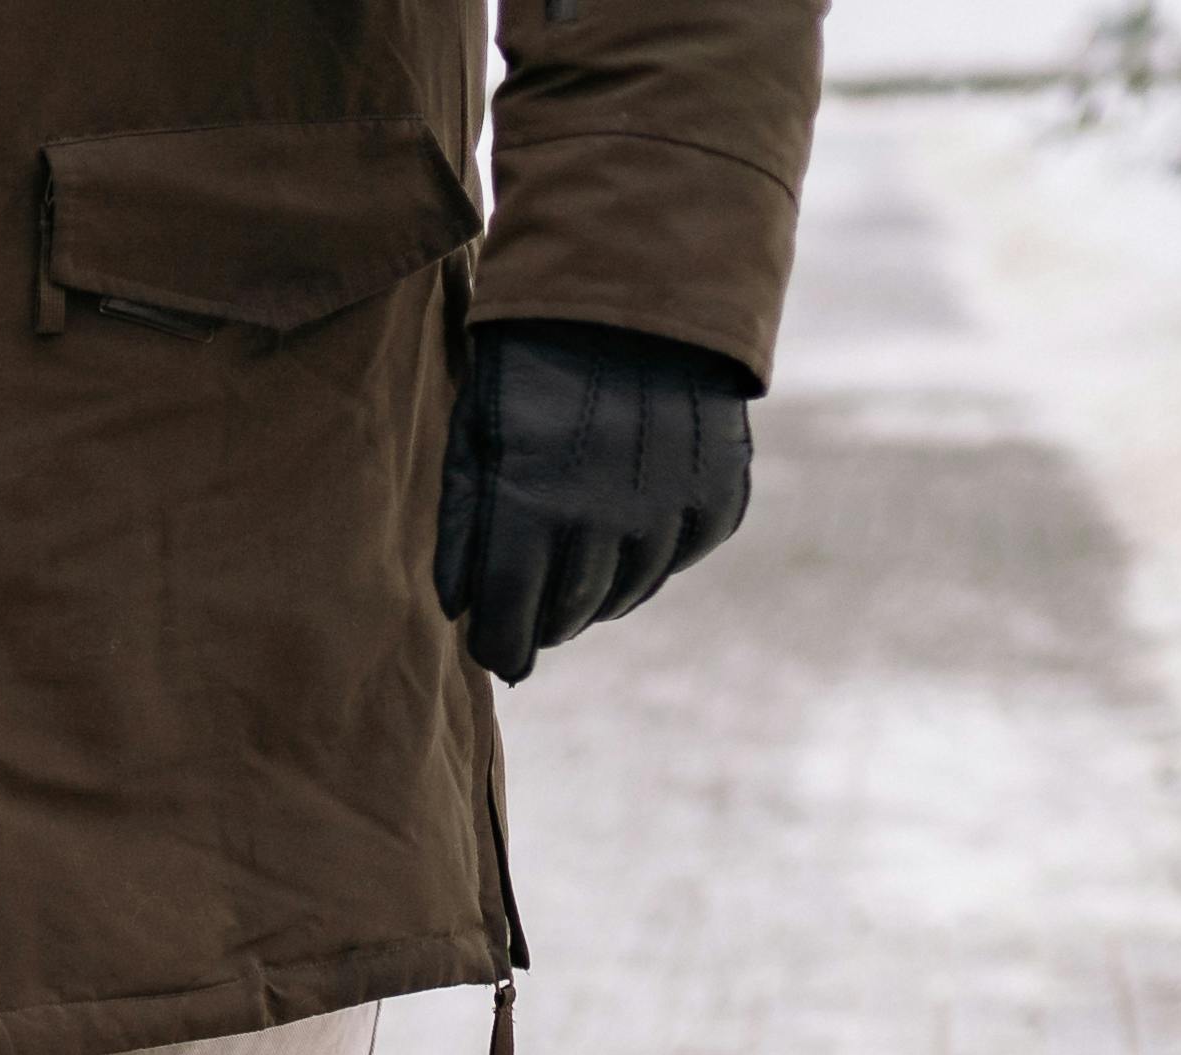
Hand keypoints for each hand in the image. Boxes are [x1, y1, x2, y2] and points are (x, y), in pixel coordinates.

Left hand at [433, 319, 755, 678]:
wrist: (639, 279)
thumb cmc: (535, 357)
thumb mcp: (477, 428)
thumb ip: (463, 523)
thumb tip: (458, 610)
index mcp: (533, 505)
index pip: (511, 620)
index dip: (499, 645)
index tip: (493, 650)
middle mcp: (608, 519)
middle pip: (570, 614)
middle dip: (543, 620)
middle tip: (531, 605)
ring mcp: (672, 509)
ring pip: (629, 593)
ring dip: (599, 591)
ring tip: (580, 558)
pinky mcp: (721, 493)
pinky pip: (683, 555)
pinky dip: (656, 552)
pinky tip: (634, 522)